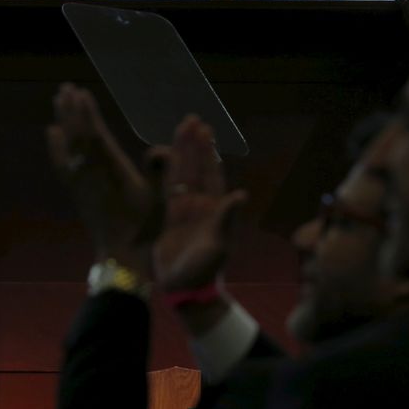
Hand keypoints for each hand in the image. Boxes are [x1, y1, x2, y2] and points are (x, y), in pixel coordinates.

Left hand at [46, 83, 156, 270]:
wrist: (121, 256)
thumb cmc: (145, 228)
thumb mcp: (159, 199)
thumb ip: (160, 172)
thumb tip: (160, 151)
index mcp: (112, 172)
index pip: (95, 137)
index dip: (87, 115)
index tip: (81, 94)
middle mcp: (92, 175)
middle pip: (77, 136)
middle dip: (71, 111)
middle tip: (65, 87)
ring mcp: (81, 184)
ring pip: (68, 146)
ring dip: (63, 121)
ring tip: (58, 99)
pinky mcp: (77, 192)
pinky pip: (62, 163)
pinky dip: (55, 145)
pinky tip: (51, 133)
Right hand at [152, 115, 247, 292]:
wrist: (187, 289)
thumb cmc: (205, 270)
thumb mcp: (218, 245)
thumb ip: (226, 219)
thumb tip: (240, 195)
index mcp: (215, 209)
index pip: (212, 173)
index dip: (208, 151)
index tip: (205, 129)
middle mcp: (202, 205)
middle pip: (197, 167)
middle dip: (194, 144)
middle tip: (192, 119)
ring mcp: (186, 211)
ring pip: (183, 174)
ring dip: (183, 152)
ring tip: (180, 129)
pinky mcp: (171, 219)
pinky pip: (169, 188)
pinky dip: (169, 172)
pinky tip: (167, 156)